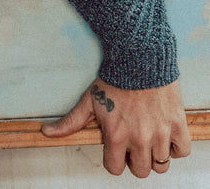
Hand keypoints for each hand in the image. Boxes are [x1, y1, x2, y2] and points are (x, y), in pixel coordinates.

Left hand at [41, 77, 190, 177]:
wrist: (138, 58)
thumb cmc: (112, 79)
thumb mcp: (88, 100)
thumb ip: (70, 122)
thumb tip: (46, 133)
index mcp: (116, 136)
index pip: (114, 168)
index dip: (113, 159)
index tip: (115, 146)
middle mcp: (139, 139)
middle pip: (140, 171)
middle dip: (134, 159)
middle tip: (132, 141)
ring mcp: (160, 133)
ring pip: (161, 165)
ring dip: (154, 154)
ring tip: (147, 136)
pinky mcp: (177, 124)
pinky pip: (182, 151)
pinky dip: (175, 146)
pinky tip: (163, 132)